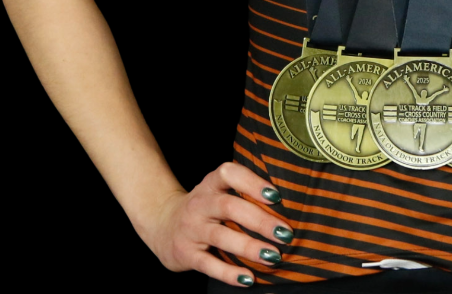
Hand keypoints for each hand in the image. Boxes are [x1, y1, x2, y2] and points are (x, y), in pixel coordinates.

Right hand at [140, 162, 292, 287]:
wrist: (161, 224)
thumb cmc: (205, 208)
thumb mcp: (217, 192)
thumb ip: (244, 194)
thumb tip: (291, 205)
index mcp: (210, 185)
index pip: (228, 173)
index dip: (252, 182)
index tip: (276, 196)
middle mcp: (199, 204)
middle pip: (230, 207)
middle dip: (260, 220)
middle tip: (285, 233)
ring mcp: (190, 229)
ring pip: (221, 236)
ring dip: (249, 247)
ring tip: (273, 256)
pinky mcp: (185, 254)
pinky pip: (208, 264)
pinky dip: (229, 273)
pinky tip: (248, 278)